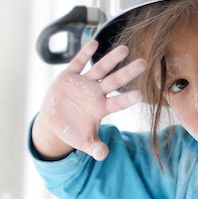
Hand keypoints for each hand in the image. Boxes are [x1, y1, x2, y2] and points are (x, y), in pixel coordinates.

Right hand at [32, 40, 145, 160]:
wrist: (54, 122)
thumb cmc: (73, 131)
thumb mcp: (83, 142)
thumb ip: (94, 147)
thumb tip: (103, 155)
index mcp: (100, 108)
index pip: (117, 103)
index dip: (126, 99)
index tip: (140, 95)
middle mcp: (95, 93)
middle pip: (114, 81)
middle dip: (127, 73)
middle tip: (144, 63)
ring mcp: (83, 83)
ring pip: (100, 69)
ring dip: (111, 59)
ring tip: (125, 49)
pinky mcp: (68, 76)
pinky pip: (77, 63)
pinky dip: (84, 54)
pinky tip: (93, 43)